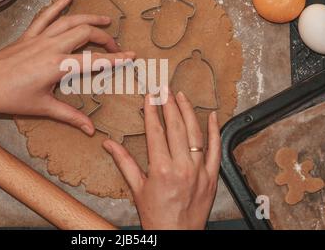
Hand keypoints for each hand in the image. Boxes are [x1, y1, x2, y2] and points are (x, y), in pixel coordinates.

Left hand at [0, 0, 134, 134]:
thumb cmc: (10, 98)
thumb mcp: (43, 108)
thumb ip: (70, 116)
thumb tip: (90, 129)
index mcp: (57, 66)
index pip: (93, 60)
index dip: (115, 58)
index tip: (131, 55)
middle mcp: (51, 47)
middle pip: (85, 34)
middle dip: (104, 38)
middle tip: (114, 45)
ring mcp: (39, 38)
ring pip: (69, 20)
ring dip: (89, 18)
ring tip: (104, 19)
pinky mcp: (28, 35)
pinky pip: (45, 15)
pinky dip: (58, 5)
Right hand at [103, 90, 220, 229]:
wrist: (176, 236)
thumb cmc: (156, 216)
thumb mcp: (137, 188)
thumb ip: (124, 162)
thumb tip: (108, 144)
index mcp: (161, 169)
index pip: (156, 131)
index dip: (152, 111)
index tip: (150, 96)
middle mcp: (182, 167)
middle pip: (176, 127)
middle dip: (169, 104)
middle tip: (165, 89)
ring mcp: (200, 171)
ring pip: (196, 134)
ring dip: (188, 112)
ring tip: (182, 96)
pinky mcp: (212, 177)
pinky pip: (216, 150)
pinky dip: (214, 132)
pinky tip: (211, 117)